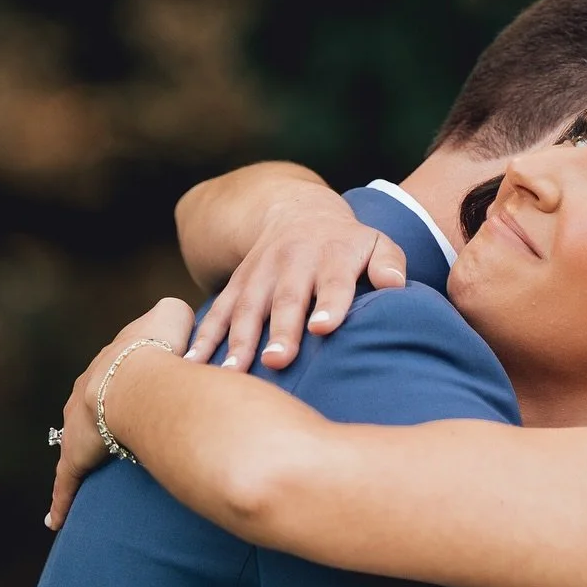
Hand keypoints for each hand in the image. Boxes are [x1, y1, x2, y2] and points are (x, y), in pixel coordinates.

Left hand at [46, 298, 194, 531]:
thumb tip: (183, 318)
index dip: (119, 386)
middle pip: (86, 412)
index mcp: (107, 367)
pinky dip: (61, 501)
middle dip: (93, 422)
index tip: (125, 396)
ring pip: (73, 447)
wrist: (134, 378)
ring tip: (81, 479)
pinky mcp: (76, 457)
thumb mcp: (172, 316)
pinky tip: (55, 520)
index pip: (109, 377)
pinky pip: (66, 484)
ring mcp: (76, 428)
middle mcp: (83, 397)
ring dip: (77, 459)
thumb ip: (176, 315)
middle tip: (104, 436)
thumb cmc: (158, 349)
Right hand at [183, 202, 405, 371]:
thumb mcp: (376, 243)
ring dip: (238, 340)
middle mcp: (293, 261)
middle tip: (277, 361)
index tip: (323, 327)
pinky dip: (204, 336)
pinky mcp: (237, 284)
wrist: (298, 213)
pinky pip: (219, 311)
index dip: (329, 302)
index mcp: (332, 254)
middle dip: (281, 330)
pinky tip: (191, 363)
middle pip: (286, 298)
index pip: (333, 280)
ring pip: (247, 308)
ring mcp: (260, 273)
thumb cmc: (347, 244)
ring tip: (232, 374)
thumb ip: (389, 263)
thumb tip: (395, 285)